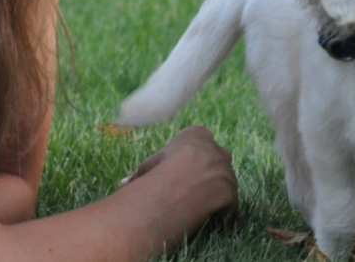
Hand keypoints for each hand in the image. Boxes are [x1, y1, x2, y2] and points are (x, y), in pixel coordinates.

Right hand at [121, 126, 237, 237]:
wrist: (176, 185)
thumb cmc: (157, 173)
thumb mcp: (148, 167)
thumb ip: (142, 172)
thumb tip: (123, 183)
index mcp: (198, 135)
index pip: (199, 147)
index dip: (191, 163)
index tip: (181, 176)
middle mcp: (217, 149)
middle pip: (216, 162)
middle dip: (208, 174)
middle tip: (192, 192)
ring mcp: (227, 170)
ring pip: (225, 183)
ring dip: (215, 195)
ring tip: (197, 208)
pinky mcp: (231, 191)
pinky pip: (228, 204)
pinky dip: (220, 213)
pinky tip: (206, 218)